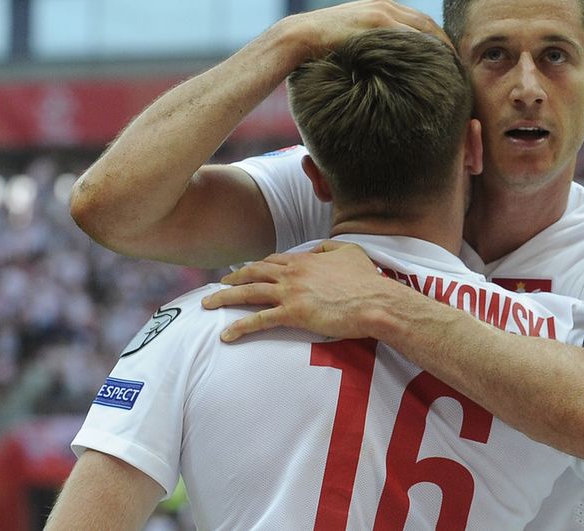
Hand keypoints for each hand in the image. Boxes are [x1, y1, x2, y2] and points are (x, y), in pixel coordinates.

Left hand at [203, 240, 400, 341]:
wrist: (375, 301)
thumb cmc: (367, 280)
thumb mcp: (351, 253)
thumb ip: (331, 249)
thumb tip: (319, 249)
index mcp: (305, 259)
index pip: (273, 261)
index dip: (256, 266)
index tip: (245, 271)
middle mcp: (292, 273)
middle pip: (254, 272)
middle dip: (233, 278)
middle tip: (218, 284)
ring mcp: (291, 292)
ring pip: (249, 292)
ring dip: (225, 297)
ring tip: (208, 304)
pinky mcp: (292, 313)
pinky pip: (259, 320)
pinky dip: (240, 327)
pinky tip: (226, 335)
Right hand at [278, 0, 451, 59]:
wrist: (299, 37)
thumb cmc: (322, 48)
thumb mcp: (354, 44)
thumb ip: (373, 49)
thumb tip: (386, 72)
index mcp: (382, 9)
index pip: (420, 23)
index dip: (439, 40)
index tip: (452, 60)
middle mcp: (385, 5)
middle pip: (428, 22)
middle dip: (447, 43)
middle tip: (461, 65)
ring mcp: (381, 11)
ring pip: (423, 26)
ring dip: (442, 46)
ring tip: (455, 67)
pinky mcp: (375, 20)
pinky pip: (409, 34)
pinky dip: (425, 47)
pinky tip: (437, 64)